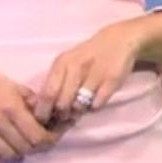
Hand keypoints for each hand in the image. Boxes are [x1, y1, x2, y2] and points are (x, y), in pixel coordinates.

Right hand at [0, 56, 74, 162]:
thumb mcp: (15, 86)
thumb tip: (49, 119)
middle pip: (24, 148)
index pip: (36, 136)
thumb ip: (32, 103)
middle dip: (36, 147)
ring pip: (9, 156)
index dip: (49, 140)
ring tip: (21, 143)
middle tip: (39, 141)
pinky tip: (5, 145)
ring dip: (19, 152)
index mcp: (10, 107)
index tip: (52, 137)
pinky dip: (2, 155)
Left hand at [24, 21, 143, 125]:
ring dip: (78, 112)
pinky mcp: (111, 81)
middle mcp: (76, 67)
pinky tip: (95, 99)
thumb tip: (44, 110)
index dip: (43, 111)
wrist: (118, 41)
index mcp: (62, 62)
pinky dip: (94, 106)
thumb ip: (55, 82)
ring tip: (80, 106)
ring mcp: (95, 74)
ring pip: (79, 106)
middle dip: (61, 115)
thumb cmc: (86, 56)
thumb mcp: (67, 63)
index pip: (47, 93)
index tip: (43, 121)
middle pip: (62, 103)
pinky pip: (97, 105)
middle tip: (64, 116)